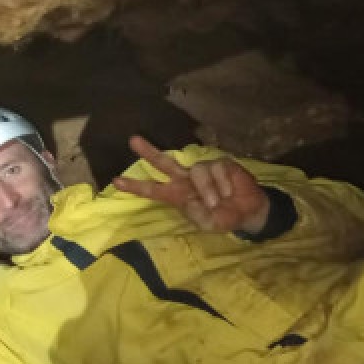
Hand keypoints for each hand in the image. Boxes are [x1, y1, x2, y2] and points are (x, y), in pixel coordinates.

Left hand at [112, 136, 270, 233]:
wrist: (248, 211)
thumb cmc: (223, 217)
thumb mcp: (208, 224)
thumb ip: (197, 215)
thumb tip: (191, 201)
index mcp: (177, 195)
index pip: (152, 189)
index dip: (135, 186)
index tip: (116, 181)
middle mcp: (185, 179)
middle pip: (163, 162)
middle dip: (148, 151)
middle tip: (132, 140)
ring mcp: (202, 169)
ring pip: (197, 171)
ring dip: (208, 190)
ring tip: (218, 201)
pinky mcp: (220, 163)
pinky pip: (216, 170)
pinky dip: (223, 184)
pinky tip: (229, 191)